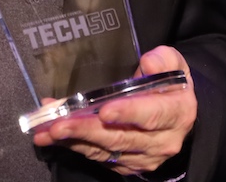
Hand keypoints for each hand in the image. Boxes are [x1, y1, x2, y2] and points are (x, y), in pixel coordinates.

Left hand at [31, 46, 196, 175]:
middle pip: (120, 137)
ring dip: (74, 140)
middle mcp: (162, 141)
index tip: (104, 110)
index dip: (128, 113)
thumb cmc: (171, 85)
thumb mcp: (174, 64)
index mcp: (176, 113)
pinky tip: (56, 136)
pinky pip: (100, 157)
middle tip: (57, 124)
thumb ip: (163, 60)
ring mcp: (144, 157)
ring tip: (46, 131)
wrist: (179, 117)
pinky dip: (76, 146)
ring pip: (106, 151)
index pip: (151, 114)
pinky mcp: (129, 165)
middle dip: (86, 130)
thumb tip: (148, 63)